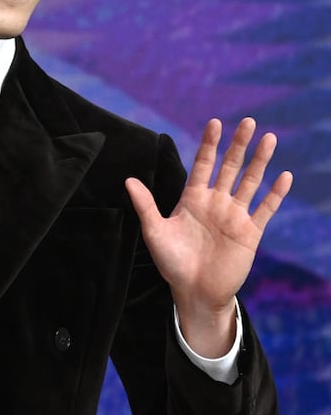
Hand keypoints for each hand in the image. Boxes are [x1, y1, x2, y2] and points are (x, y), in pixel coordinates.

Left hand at [125, 118, 292, 355]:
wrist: (194, 292)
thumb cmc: (172, 263)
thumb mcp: (155, 232)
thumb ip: (145, 205)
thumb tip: (128, 180)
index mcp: (193, 198)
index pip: (202, 164)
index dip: (209, 144)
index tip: (214, 123)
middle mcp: (216, 202)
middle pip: (230, 166)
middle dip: (238, 144)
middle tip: (247, 121)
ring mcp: (234, 215)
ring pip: (250, 182)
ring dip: (260, 161)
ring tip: (269, 138)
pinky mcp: (249, 232)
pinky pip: (265, 209)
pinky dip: (275, 193)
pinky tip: (285, 176)